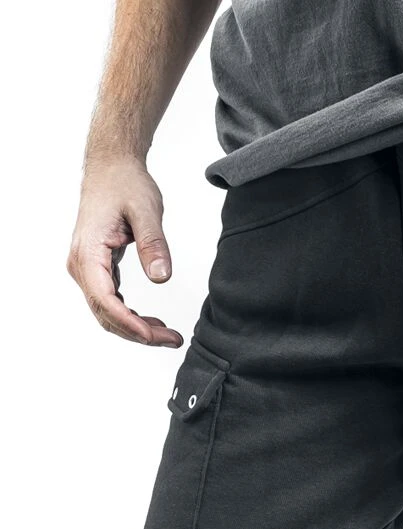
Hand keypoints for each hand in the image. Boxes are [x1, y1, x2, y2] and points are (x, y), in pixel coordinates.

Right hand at [67, 155, 182, 345]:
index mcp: (88, 253)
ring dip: (136, 329)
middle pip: (106, 314)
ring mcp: (87, 269)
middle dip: (138, 333)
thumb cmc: (124, 183)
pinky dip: (131, 317)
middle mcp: (81, 265)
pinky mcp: (96, 270)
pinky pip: (110, 302)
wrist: (111, 167)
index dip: (130, 324)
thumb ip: (153, 244)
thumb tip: (161, 277)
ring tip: (168, 336)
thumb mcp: (146, 210)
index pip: (105, 300)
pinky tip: (152, 323)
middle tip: (172, 340)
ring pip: (107, 313)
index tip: (155, 336)